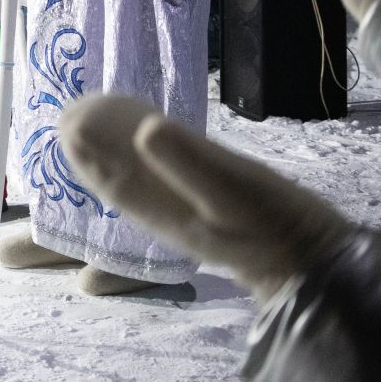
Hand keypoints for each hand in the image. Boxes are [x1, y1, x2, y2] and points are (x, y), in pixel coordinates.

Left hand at [62, 94, 347, 301]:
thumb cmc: (273, 224)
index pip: (110, 174)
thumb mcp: (231, 187)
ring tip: (91, 134)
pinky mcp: (209, 216)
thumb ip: (188, 160)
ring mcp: (186, 217)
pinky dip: (144, 170)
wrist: (313, 265)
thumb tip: (144, 129)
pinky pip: (162, 191)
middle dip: (91, 152)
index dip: (86, 148)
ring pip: (135, 186)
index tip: (67, 116)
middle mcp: (164, 213)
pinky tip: (151, 160)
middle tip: (69, 116)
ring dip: (112, 160)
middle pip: (115, 180)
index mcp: (161, 205)